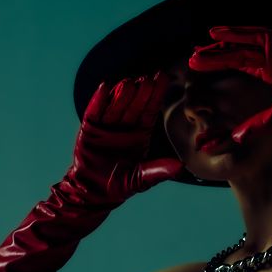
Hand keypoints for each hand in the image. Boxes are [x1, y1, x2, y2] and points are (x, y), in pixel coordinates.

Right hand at [64, 70, 185, 207]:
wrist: (94, 192)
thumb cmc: (120, 186)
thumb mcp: (141, 180)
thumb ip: (158, 170)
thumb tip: (181, 166)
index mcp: (140, 134)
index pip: (150, 111)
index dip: (156, 96)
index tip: (164, 79)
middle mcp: (126, 126)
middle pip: (135, 105)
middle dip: (141, 92)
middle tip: (148, 79)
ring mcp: (108, 126)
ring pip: (116, 106)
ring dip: (122, 94)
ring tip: (129, 82)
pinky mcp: (90, 128)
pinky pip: (95, 111)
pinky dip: (99, 100)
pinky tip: (104, 87)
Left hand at [188, 25, 271, 144]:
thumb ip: (259, 125)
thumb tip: (236, 138)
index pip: (240, 66)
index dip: (221, 65)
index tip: (200, 69)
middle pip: (236, 53)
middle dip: (214, 56)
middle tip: (192, 60)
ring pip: (241, 44)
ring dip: (219, 45)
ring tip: (198, 48)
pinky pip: (254, 36)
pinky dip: (235, 34)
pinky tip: (217, 34)